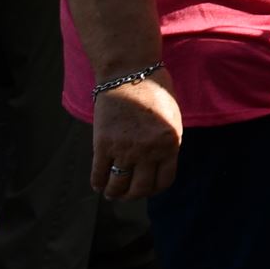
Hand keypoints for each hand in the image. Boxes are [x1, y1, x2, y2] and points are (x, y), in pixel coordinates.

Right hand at [90, 70, 182, 200]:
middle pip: (139, 189)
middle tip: (126, 193)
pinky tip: (99, 183)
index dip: (153, 190)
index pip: (163, 182)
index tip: (146, 188)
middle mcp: (149, 150)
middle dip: (132, 196)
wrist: (130, 72)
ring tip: (112, 191)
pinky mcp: (103, 144)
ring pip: (117, 186)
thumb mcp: (172, 119)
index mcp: (170, 143)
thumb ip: (167, 144)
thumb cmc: (154, 93)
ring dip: (114, 193)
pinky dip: (98, 183)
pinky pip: (99, 174)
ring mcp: (125, 148)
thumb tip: (156, 167)